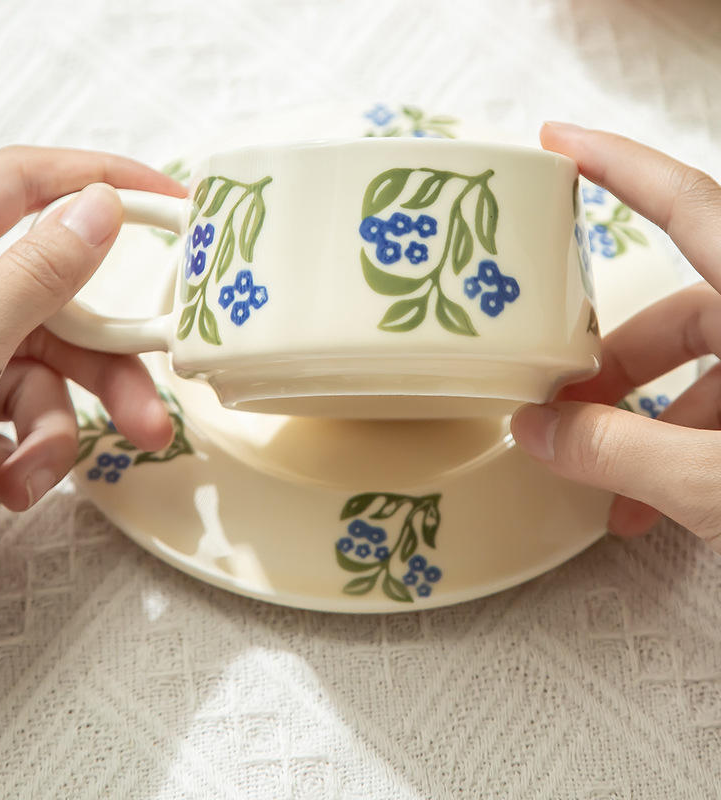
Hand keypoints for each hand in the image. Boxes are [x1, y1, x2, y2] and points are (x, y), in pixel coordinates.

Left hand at [0, 146, 185, 509]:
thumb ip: (37, 277)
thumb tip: (99, 207)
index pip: (26, 184)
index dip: (100, 181)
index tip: (171, 205)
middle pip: (58, 313)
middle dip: (106, 377)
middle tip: (150, 420)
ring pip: (42, 384)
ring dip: (46, 442)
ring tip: (19, 483)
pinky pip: (14, 425)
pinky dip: (9, 462)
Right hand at [511, 122, 720, 549]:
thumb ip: (620, 452)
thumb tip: (535, 431)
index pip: (687, 206)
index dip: (616, 167)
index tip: (557, 142)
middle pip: (682, 310)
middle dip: (613, 367)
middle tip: (562, 411)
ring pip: (711, 371)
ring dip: (649, 426)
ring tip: (610, 488)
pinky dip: (692, 449)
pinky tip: (662, 503)